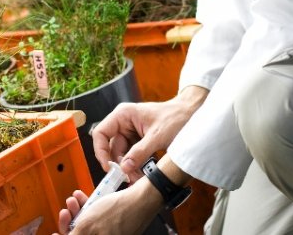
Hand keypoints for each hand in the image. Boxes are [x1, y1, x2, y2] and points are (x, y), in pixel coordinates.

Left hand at [54, 176, 162, 234]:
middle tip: (66, 210)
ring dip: (76, 211)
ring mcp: (109, 233)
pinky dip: (87, 208)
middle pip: (79, 234)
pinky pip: (96, 219)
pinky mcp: (113, 225)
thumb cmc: (118, 212)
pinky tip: (82, 197)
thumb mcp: (87, 226)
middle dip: (69, 221)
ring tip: (74, 200)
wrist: (141, 199)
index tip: (54, 233)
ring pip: (87, 225)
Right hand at [92, 86, 207, 179]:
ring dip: (130, 168)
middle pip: (112, 148)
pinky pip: (133, 156)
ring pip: (123, 155)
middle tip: (130, 179)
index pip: (101, 133)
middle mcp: (124, 123)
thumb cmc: (176, 117)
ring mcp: (131, 132)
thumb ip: (140, 152)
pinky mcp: (139, 141)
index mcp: (123, 115)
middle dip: (121, 165)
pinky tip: (144, 174)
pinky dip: (137, 166)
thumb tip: (124, 168)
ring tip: (140, 179)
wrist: (192, 114)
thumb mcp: (158, 136)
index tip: (109, 168)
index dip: (100, 151)